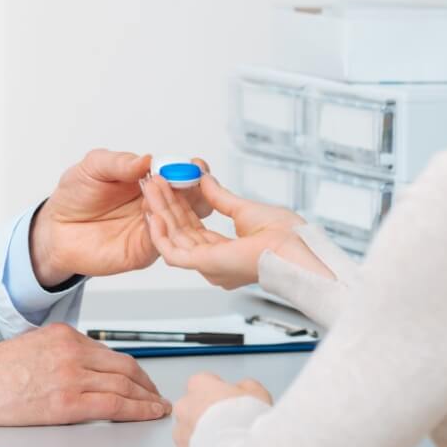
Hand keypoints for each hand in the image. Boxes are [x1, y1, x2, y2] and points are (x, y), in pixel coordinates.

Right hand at [0, 324, 170, 431]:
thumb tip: (78, 366)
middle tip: (156, 392)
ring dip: (147, 398)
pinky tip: (147, 413)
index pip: (108, 351)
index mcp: (63, 335)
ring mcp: (72, 375)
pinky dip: (138, 409)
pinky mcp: (69, 402)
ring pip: (125, 385)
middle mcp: (72, 351)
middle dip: (146, 381)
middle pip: (124, 365)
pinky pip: (114, 404)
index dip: (131, 367)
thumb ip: (58, 352)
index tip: (139, 376)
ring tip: (156, 406)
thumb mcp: (31, 346)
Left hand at [30, 150, 212, 285]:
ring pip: (183, 222)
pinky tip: (152, 217)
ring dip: (179, 208)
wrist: (57, 229)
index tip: (193, 165)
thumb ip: (119, 163)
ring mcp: (154, 227)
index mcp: (151, 179)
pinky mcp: (144, 250)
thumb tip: (146, 159)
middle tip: (185, 180)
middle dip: (194, 189)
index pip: (182, 173)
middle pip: (193, 199)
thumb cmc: (77, 194)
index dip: (190, 169)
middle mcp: (158, 204)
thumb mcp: (93, 167)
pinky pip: (162, 242)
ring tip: (162, 195)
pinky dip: (163, 230)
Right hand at [142, 174, 311, 289]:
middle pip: (180, 232)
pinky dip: (159, 234)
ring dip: (160, 212)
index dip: (178, 208)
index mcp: (226, 255)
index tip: (168, 188)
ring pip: (173, 237)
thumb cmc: (286, 238)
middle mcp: (214, 264)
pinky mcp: (205, 263)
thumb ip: (220, 199)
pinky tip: (153, 214)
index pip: (193, 229)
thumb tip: (204, 181)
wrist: (296, 248)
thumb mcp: (245, 209)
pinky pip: (171, 252)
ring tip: (150, 189)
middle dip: (164, 206)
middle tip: (153, 184)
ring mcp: (209, 265)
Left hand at [173, 373, 272, 446]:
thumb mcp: (257, 392)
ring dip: (201, 436)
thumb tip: (243, 388)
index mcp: (200, 386)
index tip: (229, 403)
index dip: (219, 393)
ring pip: (189, 432)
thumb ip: (245, 386)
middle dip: (205, 415)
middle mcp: (184, 407)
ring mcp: (180, 433)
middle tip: (226, 425)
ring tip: (223, 444)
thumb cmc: (247, 422)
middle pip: (192, 407)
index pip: (204, 382)